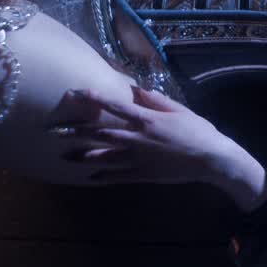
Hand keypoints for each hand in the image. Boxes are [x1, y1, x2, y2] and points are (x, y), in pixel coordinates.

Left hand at [54, 85, 266, 208]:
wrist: (211, 159)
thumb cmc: (198, 130)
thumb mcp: (179, 109)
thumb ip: (155, 100)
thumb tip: (133, 89)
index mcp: (148, 120)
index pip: (116, 106)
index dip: (95, 99)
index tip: (76, 93)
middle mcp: (138, 139)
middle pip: (102, 133)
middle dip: (77, 131)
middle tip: (55, 130)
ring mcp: (139, 158)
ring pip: (105, 156)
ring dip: (83, 155)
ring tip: (64, 156)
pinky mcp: (143, 174)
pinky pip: (118, 176)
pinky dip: (102, 176)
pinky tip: (89, 176)